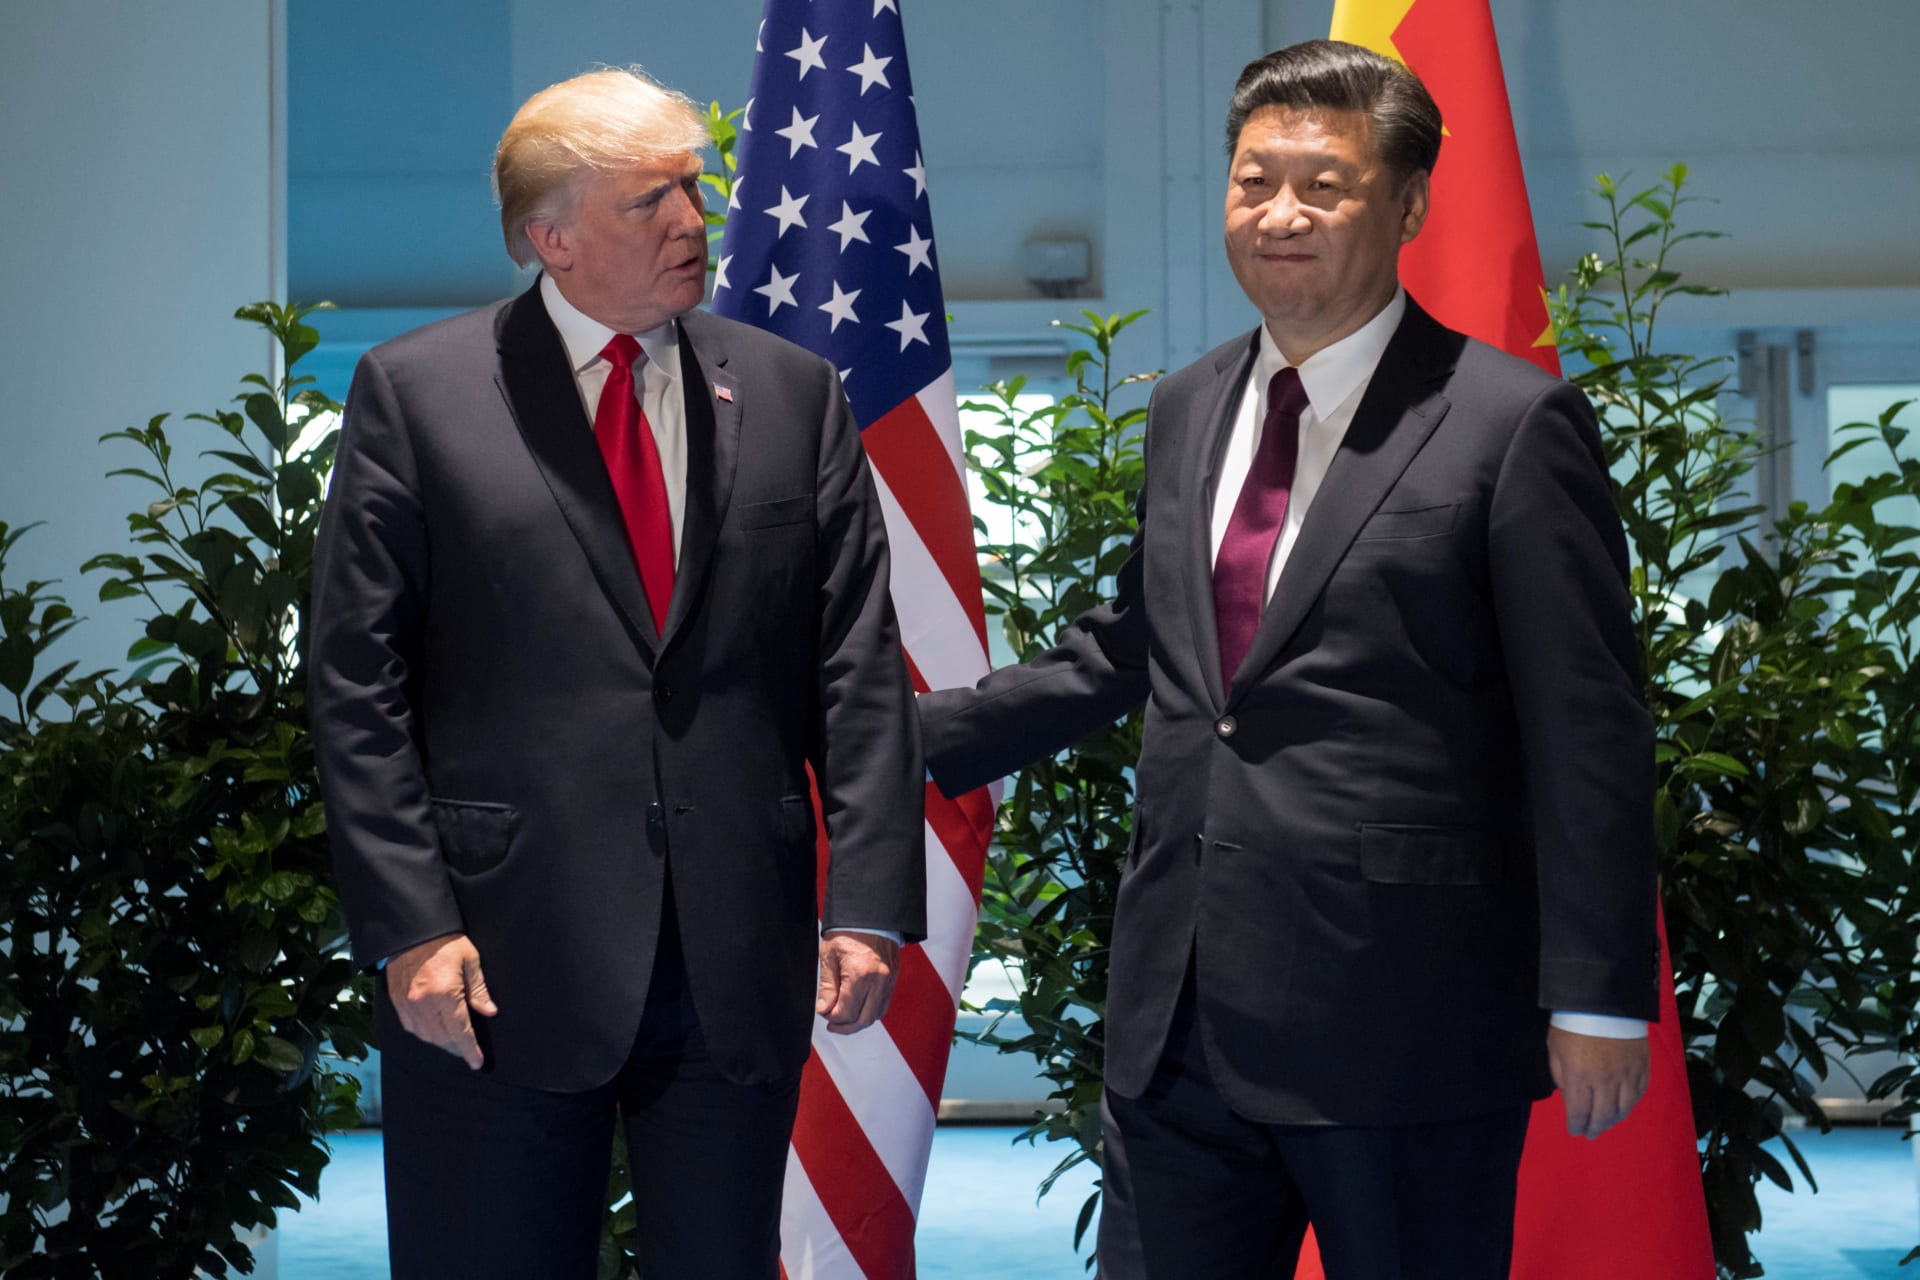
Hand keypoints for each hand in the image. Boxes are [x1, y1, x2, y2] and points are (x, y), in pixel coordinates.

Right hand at [386, 932, 497, 1068]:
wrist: (411, 930)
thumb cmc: (445, 942)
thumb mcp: (470, 961)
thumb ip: (478, 990)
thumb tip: (489, 1012)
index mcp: (446, 995)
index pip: (460, 1032)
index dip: (470, 1050)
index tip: (477, 1063)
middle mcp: (424, 1005)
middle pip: (442, 1039)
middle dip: (457, 1048)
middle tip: (469, 1051)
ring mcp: (407, 1005)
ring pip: (426, 1037)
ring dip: (441, 1043)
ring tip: (454, 1043)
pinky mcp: (397, 1002)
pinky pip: (411, 1028)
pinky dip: (425, 1034)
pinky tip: (434, 1032)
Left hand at [815, 930, 899, 1034]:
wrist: (871, 914)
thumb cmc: (848, 931)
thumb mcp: (829, 957)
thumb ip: (827, 987)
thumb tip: (824, 1009)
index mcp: (860, 975)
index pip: (846, 1012)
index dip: (831, 1017)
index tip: (823, 1011)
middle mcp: (878, 982)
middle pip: (863, 1020)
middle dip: (845, 1027)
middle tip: (832, 1025)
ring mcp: (889, 981)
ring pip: (876, 1015)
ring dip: (859, 1022)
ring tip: (844, 1020)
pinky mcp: (893, 978)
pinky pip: (883, 1004)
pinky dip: (870, 1011)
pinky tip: (859, 1008)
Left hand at [1548, 1025, 1649, 1138]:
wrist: (1603, 1000)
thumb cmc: (1572, 1023)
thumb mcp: (1555, 1049)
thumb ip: (1561, 1076)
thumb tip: (1569, 1097)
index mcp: (1580, 1076)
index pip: (1579, 1112)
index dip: (1576, 1125)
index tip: (1574, 1131)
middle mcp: (1605, 1081)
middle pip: (1603, 1116)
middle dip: (1595, 1128)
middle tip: (1590, 1133)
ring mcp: (1627, 1075)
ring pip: (1624, 1109)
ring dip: (1613, 1120)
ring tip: (1606, 1123)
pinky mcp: (1642, 1067)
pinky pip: (1639, 1094)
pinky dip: (1630, 1104)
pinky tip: (1623, 1106)